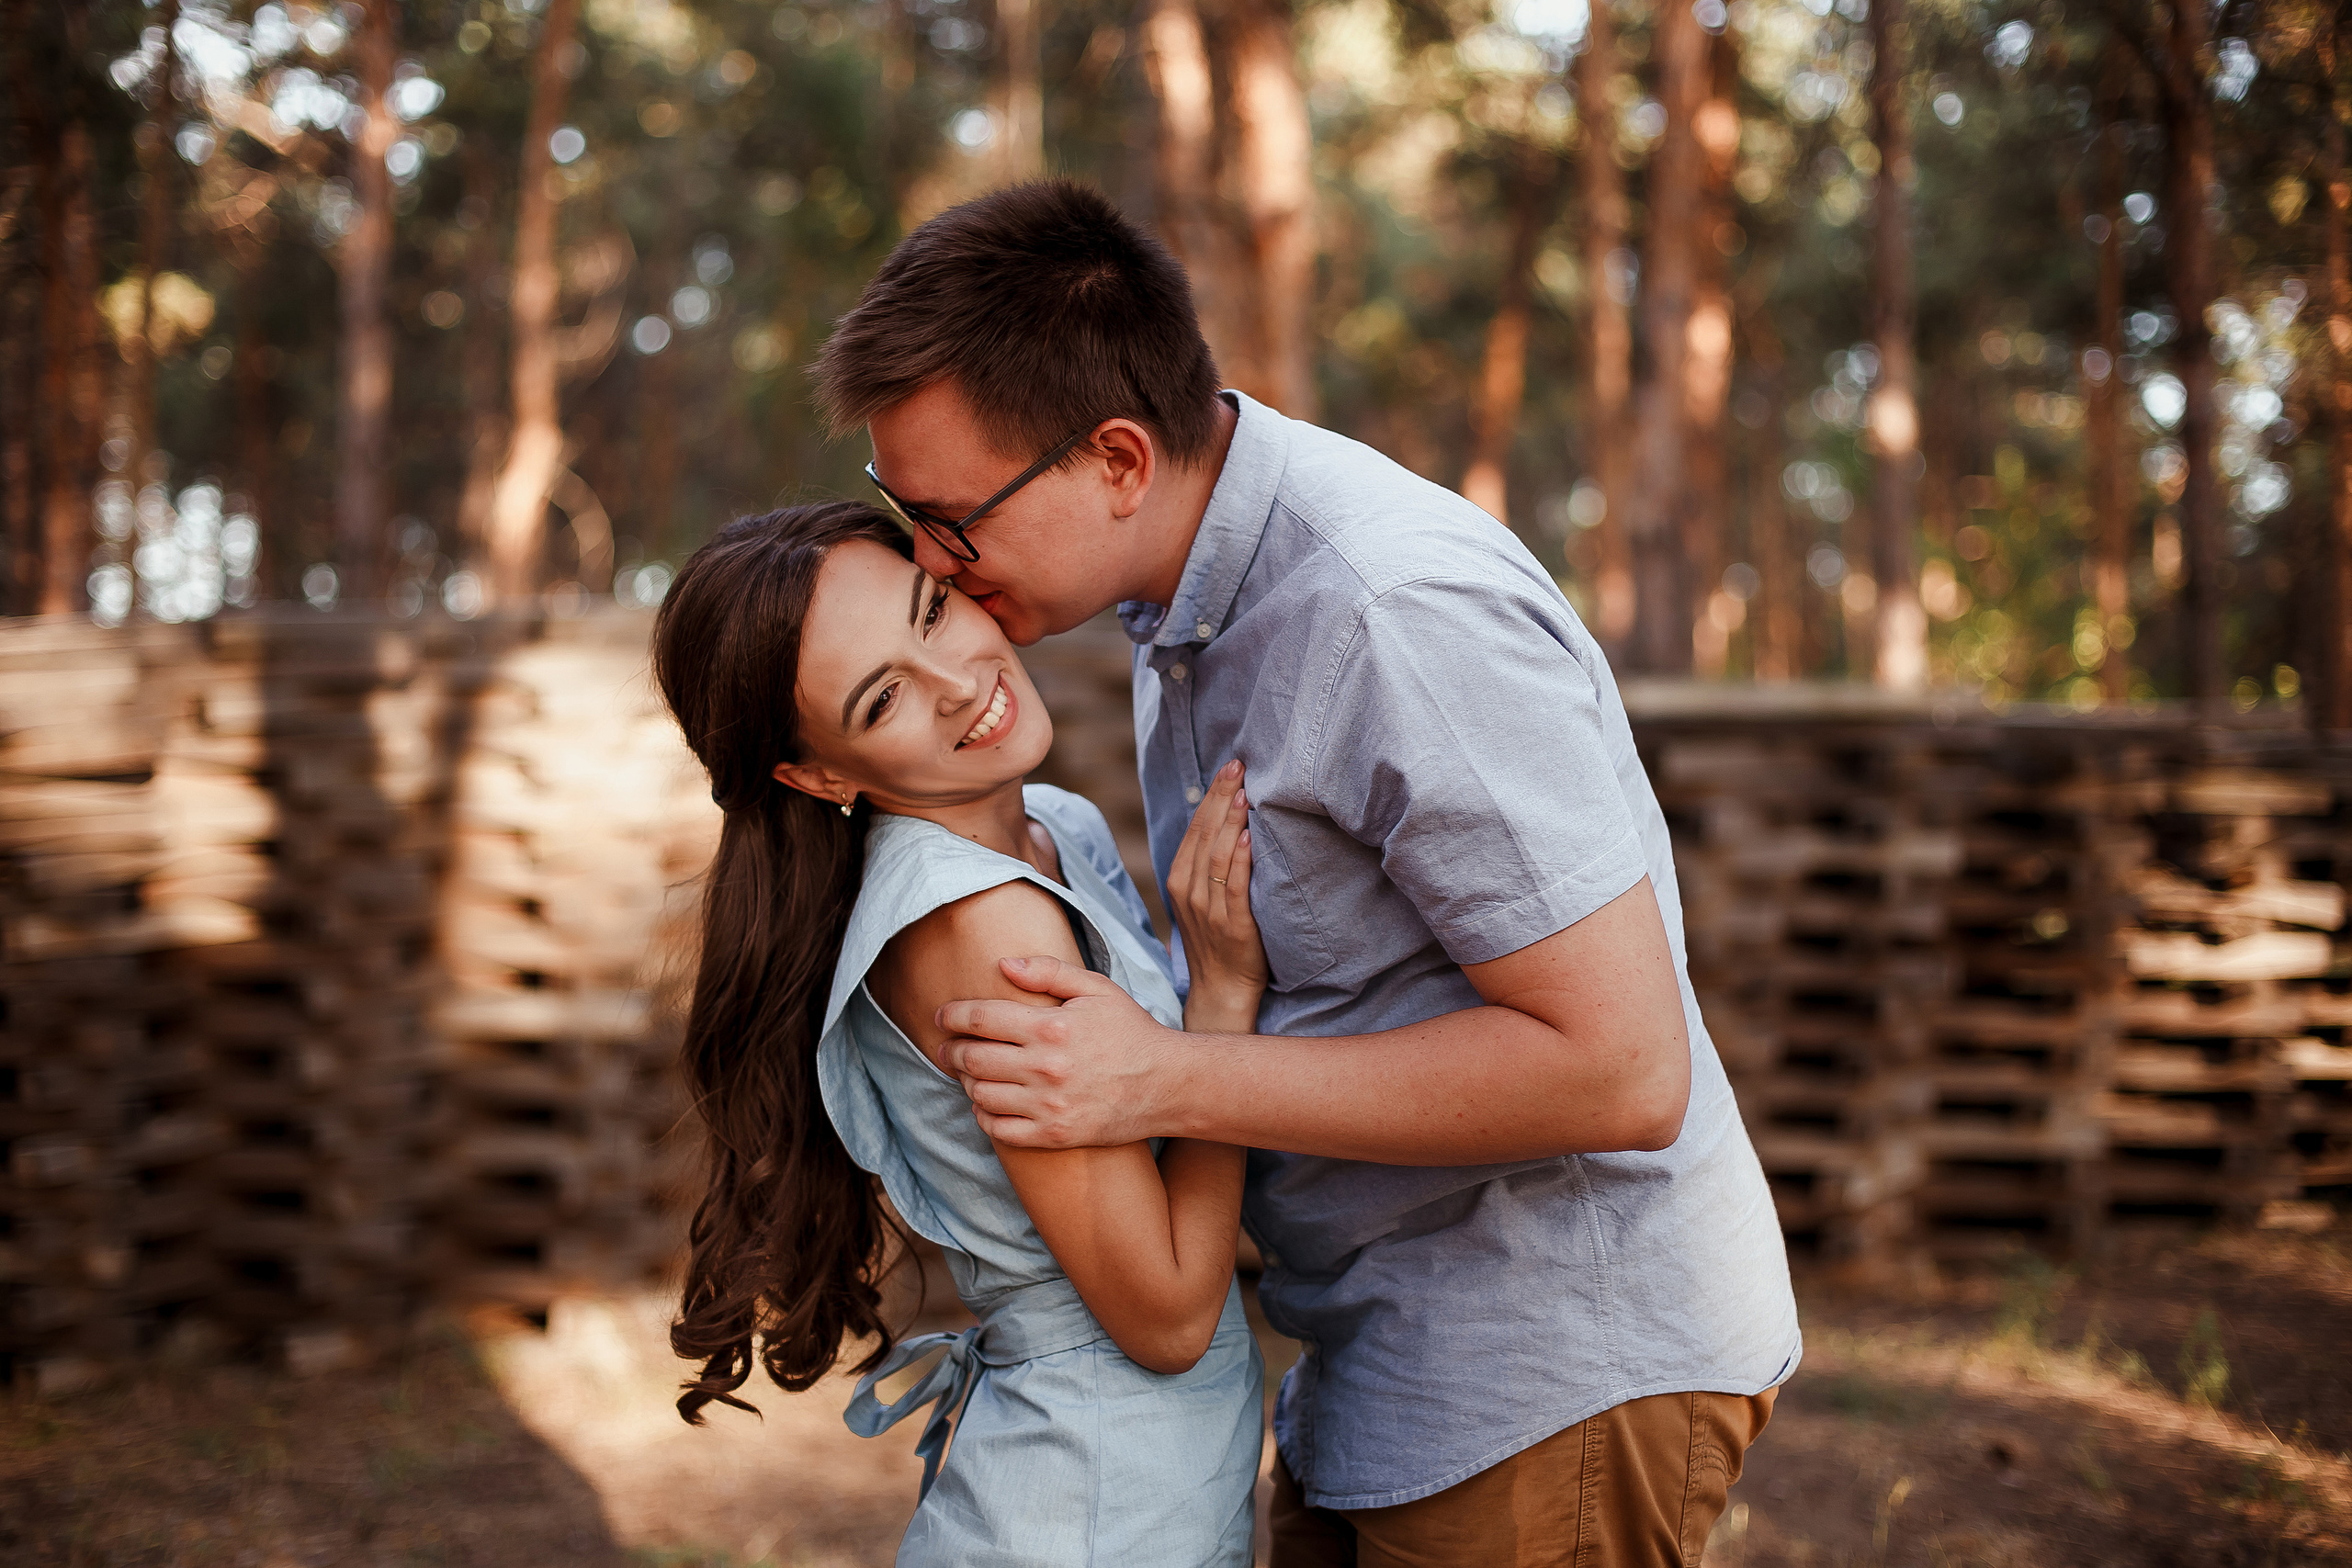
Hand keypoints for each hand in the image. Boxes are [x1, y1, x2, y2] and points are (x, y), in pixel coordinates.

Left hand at [937, 956, 1187, 1147]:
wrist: (1169, 1085)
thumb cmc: (1132, 1032)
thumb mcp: (1097, 989)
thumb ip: (1048, 971)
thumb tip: (1003, 965)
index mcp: (1051, 1027)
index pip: (981, 1018)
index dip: (952, 1016)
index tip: (943, 1016)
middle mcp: (1045, 1067)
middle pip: (973, 1059)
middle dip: (951, 1051)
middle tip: (947, 1048)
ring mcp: (1049, 1105)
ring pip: (981, 1095)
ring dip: (967, 1082)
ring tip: (970, 1073)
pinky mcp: (1055, 1135)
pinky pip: (1000, 1130)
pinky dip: (984, 1116)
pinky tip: (988, 1104)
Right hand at [1167, 760, 1266, 1028]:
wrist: (1221, 989)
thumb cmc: (1217, 940)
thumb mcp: (1202, 898)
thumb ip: (1208, 864)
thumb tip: (1227, 822)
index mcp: (1179, 880)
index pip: (1195, 829)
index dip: (1211, 796)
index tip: (1229, 767)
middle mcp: (1189, 891)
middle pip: (1204, 835)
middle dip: (1221, 797)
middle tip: (1239, 766)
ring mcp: (1209, 909)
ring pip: (1217, 856)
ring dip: (1231, 822)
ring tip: (1244, 792)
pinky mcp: (1233, 925)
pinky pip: (1235, 886)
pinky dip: (1242, 860)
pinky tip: (1250, 836)